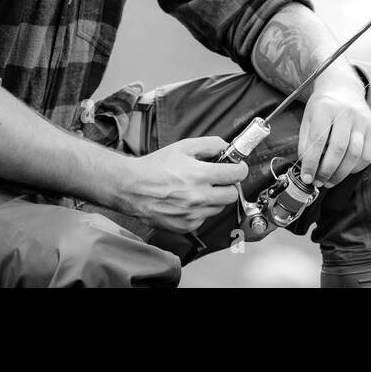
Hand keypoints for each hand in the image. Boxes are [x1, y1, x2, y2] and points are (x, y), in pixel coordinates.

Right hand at [122, 135, 247, 232]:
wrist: (131, 187)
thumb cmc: (155, 167)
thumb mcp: (184, 147)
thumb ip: (210, 145)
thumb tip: (227, 148)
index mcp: (200, 175)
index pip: (237, 174)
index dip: (239, 168)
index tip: (236, 167)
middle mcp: (199, 197)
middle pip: (232, 194)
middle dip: (228, 185)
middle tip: (217, 179)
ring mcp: (193, 214)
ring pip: (219, 208)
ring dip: (214, 199)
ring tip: (198, 189)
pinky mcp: (185, 226)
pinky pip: (204, 219)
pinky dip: (200, 210)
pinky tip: (187, 201)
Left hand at [298, 79, 370, 187]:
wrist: (344, 89)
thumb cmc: (323, 107)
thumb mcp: (308, 119)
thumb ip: (306, 143)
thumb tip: (307, 168)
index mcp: (325, 108)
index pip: (318, 140)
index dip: (312, 162)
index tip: (307, 177)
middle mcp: (346, 113)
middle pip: (338, 149)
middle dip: (327, 171)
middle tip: (319, 181)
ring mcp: (362, 121)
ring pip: (354, 154)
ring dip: (341, 173)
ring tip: (330, 180)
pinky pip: (367, 155)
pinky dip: (356, 168)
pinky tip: (345, 171)